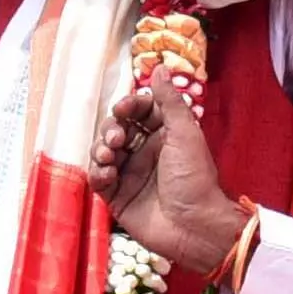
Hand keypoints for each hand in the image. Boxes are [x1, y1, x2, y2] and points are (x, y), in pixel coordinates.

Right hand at [102, 86, 250, 291]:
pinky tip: (108, 175)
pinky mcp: (118, 196)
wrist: (193, 226)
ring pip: (102, 152)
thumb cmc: (194, 179)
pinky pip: (98, 178)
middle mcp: (145, 152)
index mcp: (164, 135)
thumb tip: (160, 67)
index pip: (139, 112)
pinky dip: (98, 173)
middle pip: (116, 129)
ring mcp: (130, 174)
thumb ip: (169, 101)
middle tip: (117, 138)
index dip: (129, 107)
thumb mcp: (184, 134)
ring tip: (111, 156)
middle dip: (111, 129)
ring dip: (101, 149)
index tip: (125, 108)